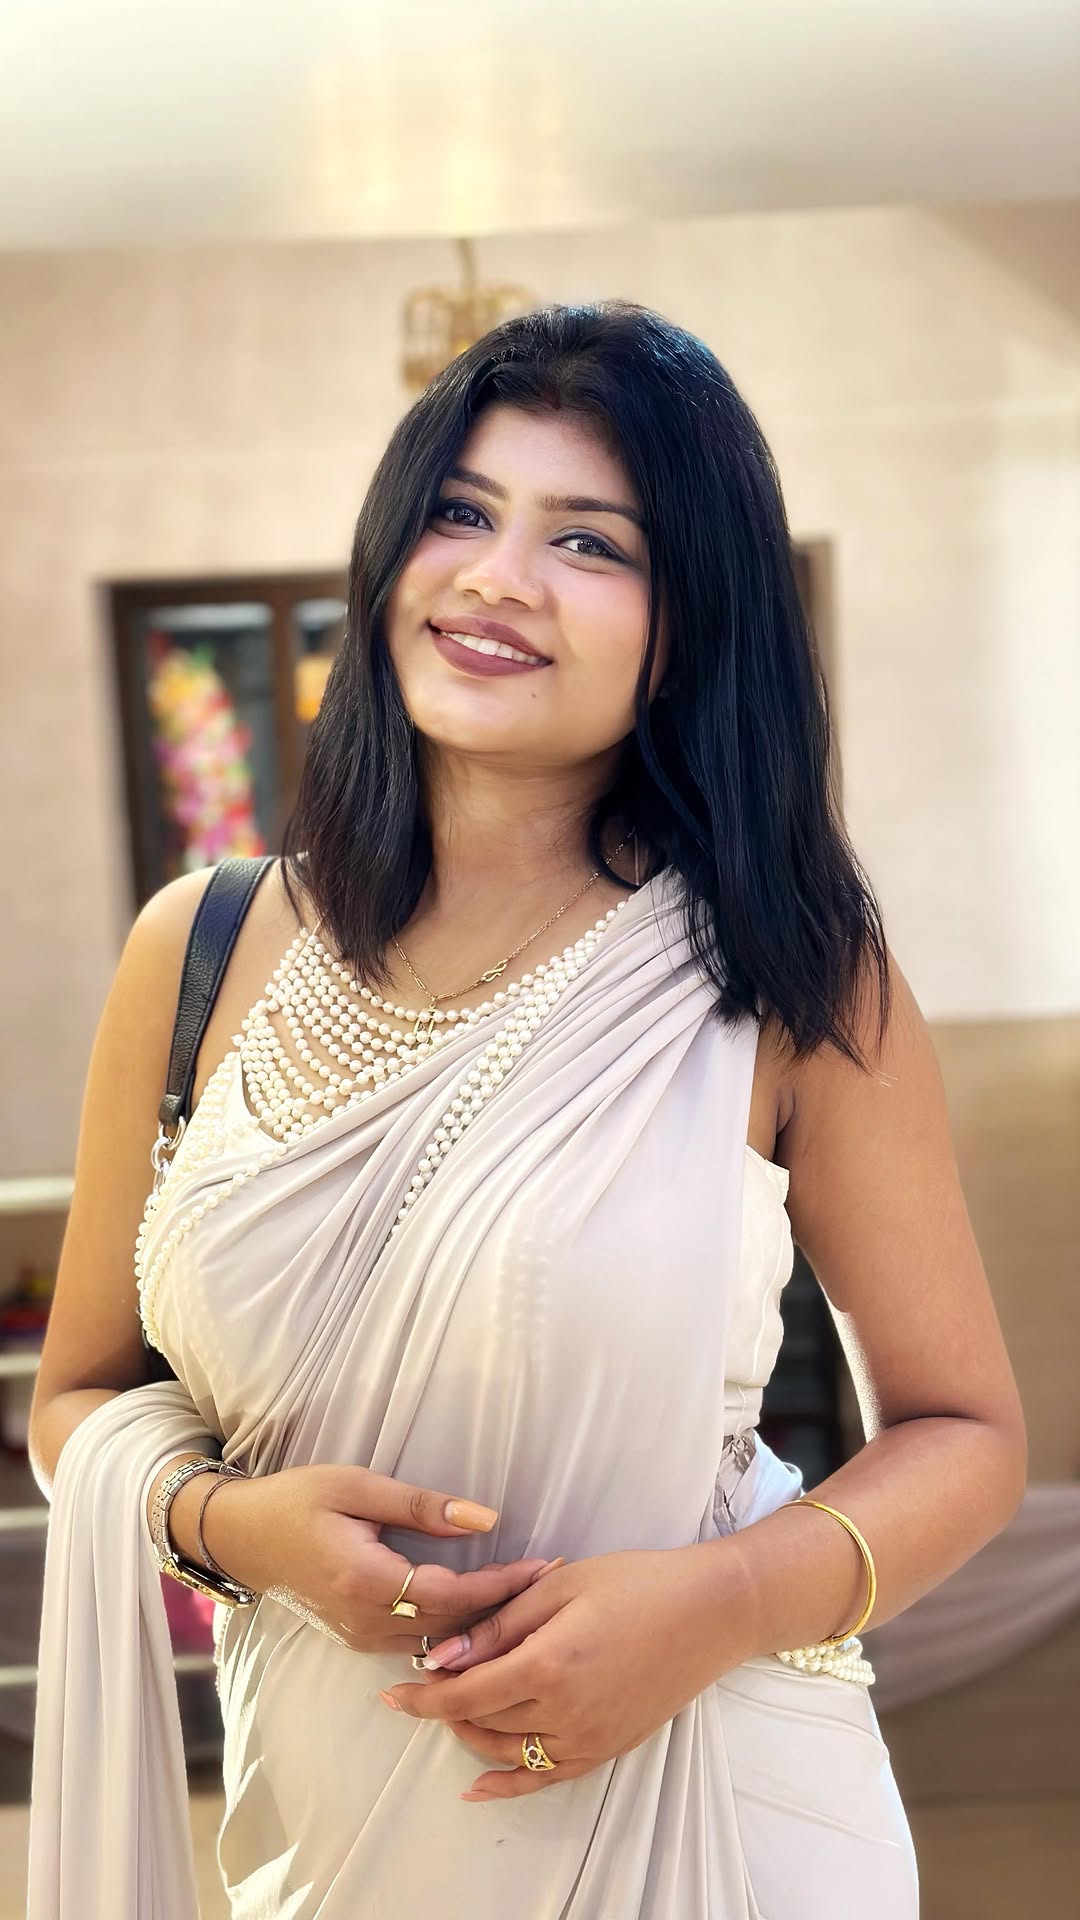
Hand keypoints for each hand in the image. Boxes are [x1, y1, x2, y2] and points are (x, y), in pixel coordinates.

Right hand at [183, 1462, 553, 1655]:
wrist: (244, 1537)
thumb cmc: (297, 1500)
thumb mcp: (357, 1487)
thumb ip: (422, 1505)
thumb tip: (486, 1519)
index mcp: (366, 1581)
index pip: (452, 1595)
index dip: (502, 1585)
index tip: (545, 1568)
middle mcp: (366, 1621)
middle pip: (453, 1627)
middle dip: (507, 1608)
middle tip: (555, 1584)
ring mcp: (361, 1638)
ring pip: (439, 1644)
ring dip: (486, 1625)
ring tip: (533, 1600)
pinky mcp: (360, 1640)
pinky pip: (419, 1645)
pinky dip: (457, 1632)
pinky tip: (487, 1615)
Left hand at [380, 1543, 750, 1799]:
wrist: (710, 1611)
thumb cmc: (636, 1583)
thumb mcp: (560, 1587)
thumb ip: (498, 1625)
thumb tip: (443, 1656)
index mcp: (549, 1665)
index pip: (466, 1695)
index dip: (424, 1696)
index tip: (394, 1690)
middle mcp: (565, 1713)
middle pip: (482, 1724)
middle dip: (443, 1708)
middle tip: (421, 1687)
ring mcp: (589, 1738)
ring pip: (509, 1753)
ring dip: (471, 1736)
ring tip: (449, 1712)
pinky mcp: (608, 1748)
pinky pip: (548, 1778)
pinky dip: (509, 1784)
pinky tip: (479, 1785)